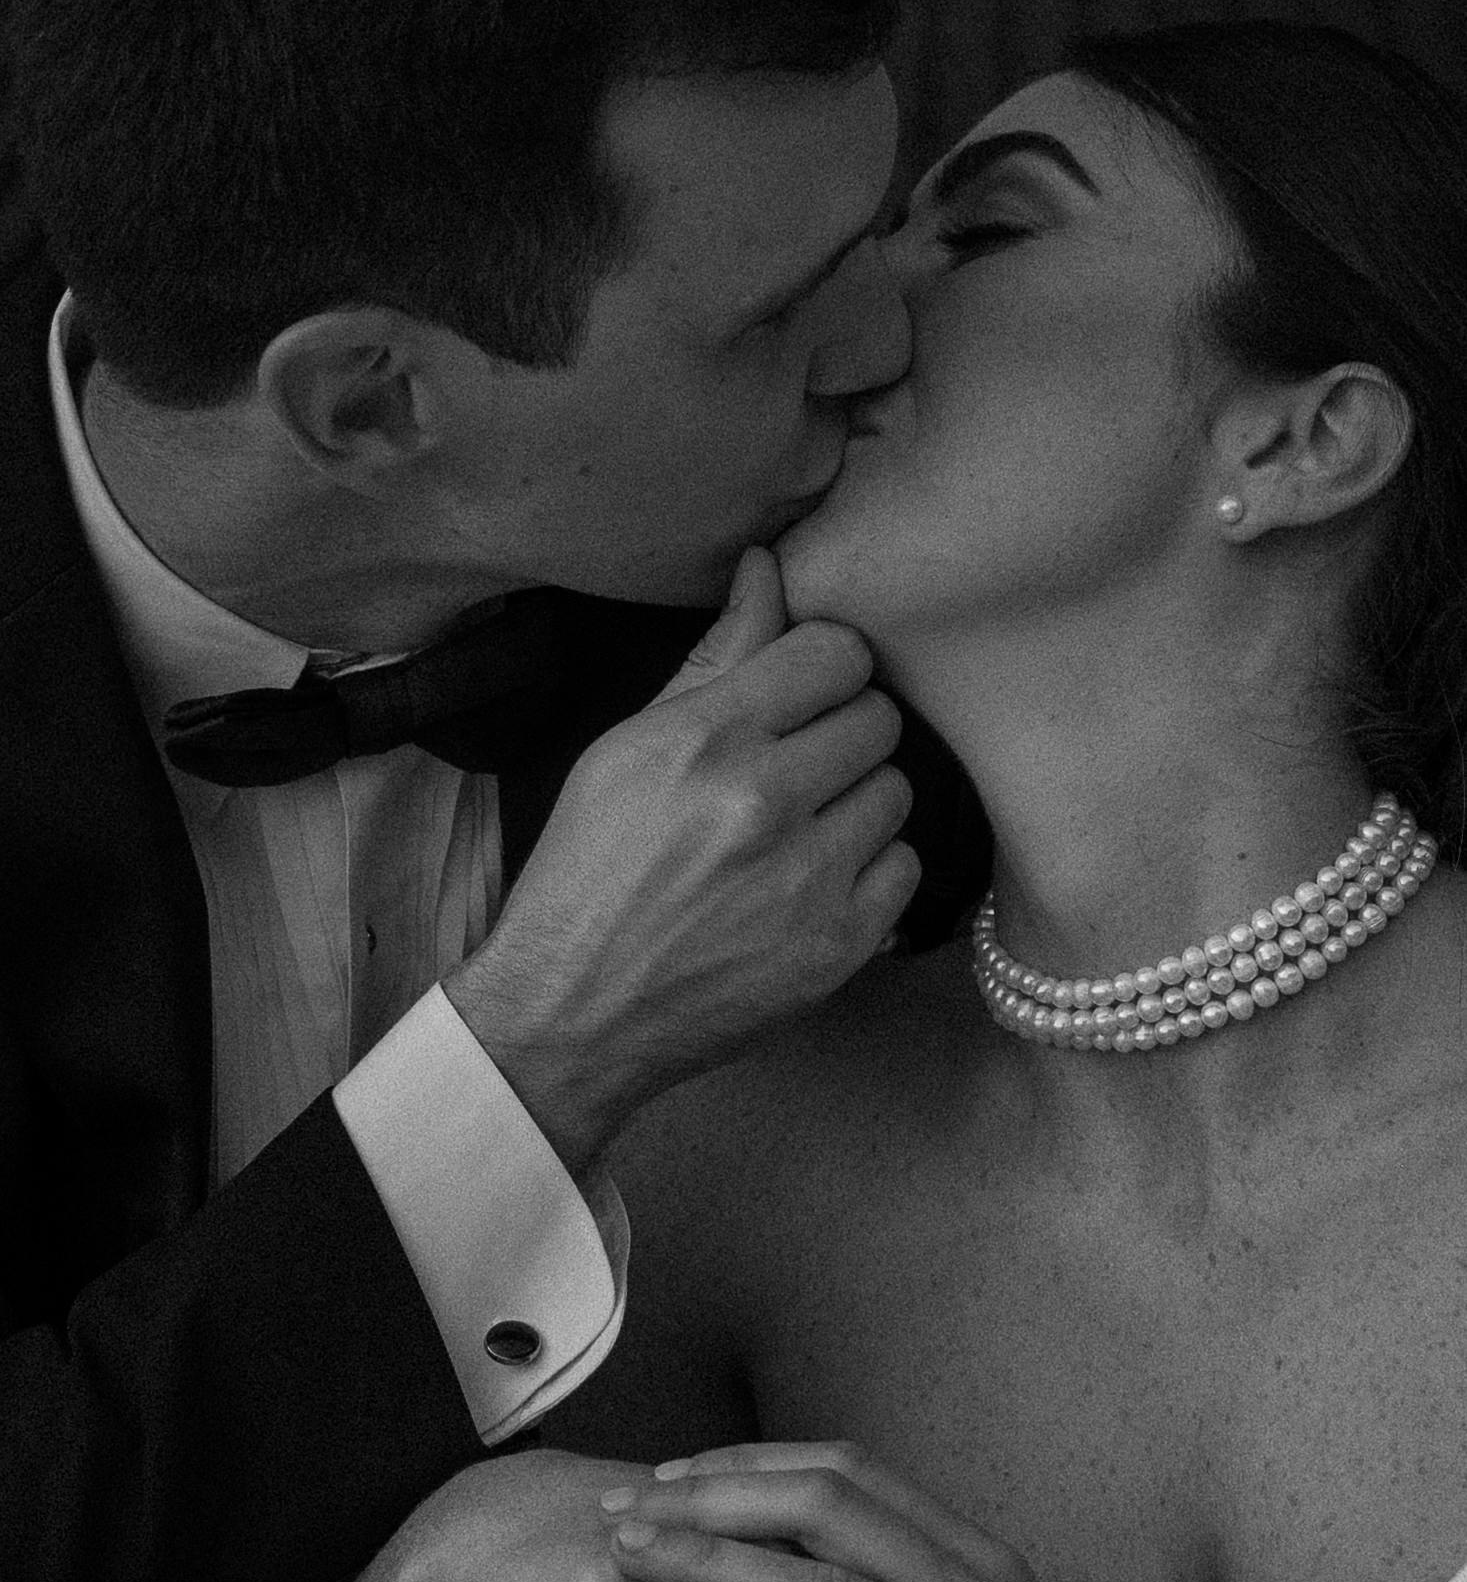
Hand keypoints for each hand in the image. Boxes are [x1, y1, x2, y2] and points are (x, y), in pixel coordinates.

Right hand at [444, 548, 917, 1168]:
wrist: (570, 1015)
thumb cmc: (589, 872)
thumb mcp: (625, 748)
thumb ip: (714, 658)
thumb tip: (768, 565)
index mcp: (706, 737)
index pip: (838, 652)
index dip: (823, 673)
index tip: (801, 701)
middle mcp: (764, 799)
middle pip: (879, 719)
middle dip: (842, 738)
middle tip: (796, 774)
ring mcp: (809, 877)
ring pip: (897, 793)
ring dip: (857, 808)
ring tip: (799, 835)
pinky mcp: (838, 945)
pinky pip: (905, 870)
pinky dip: (868, 876)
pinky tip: (811, 888)